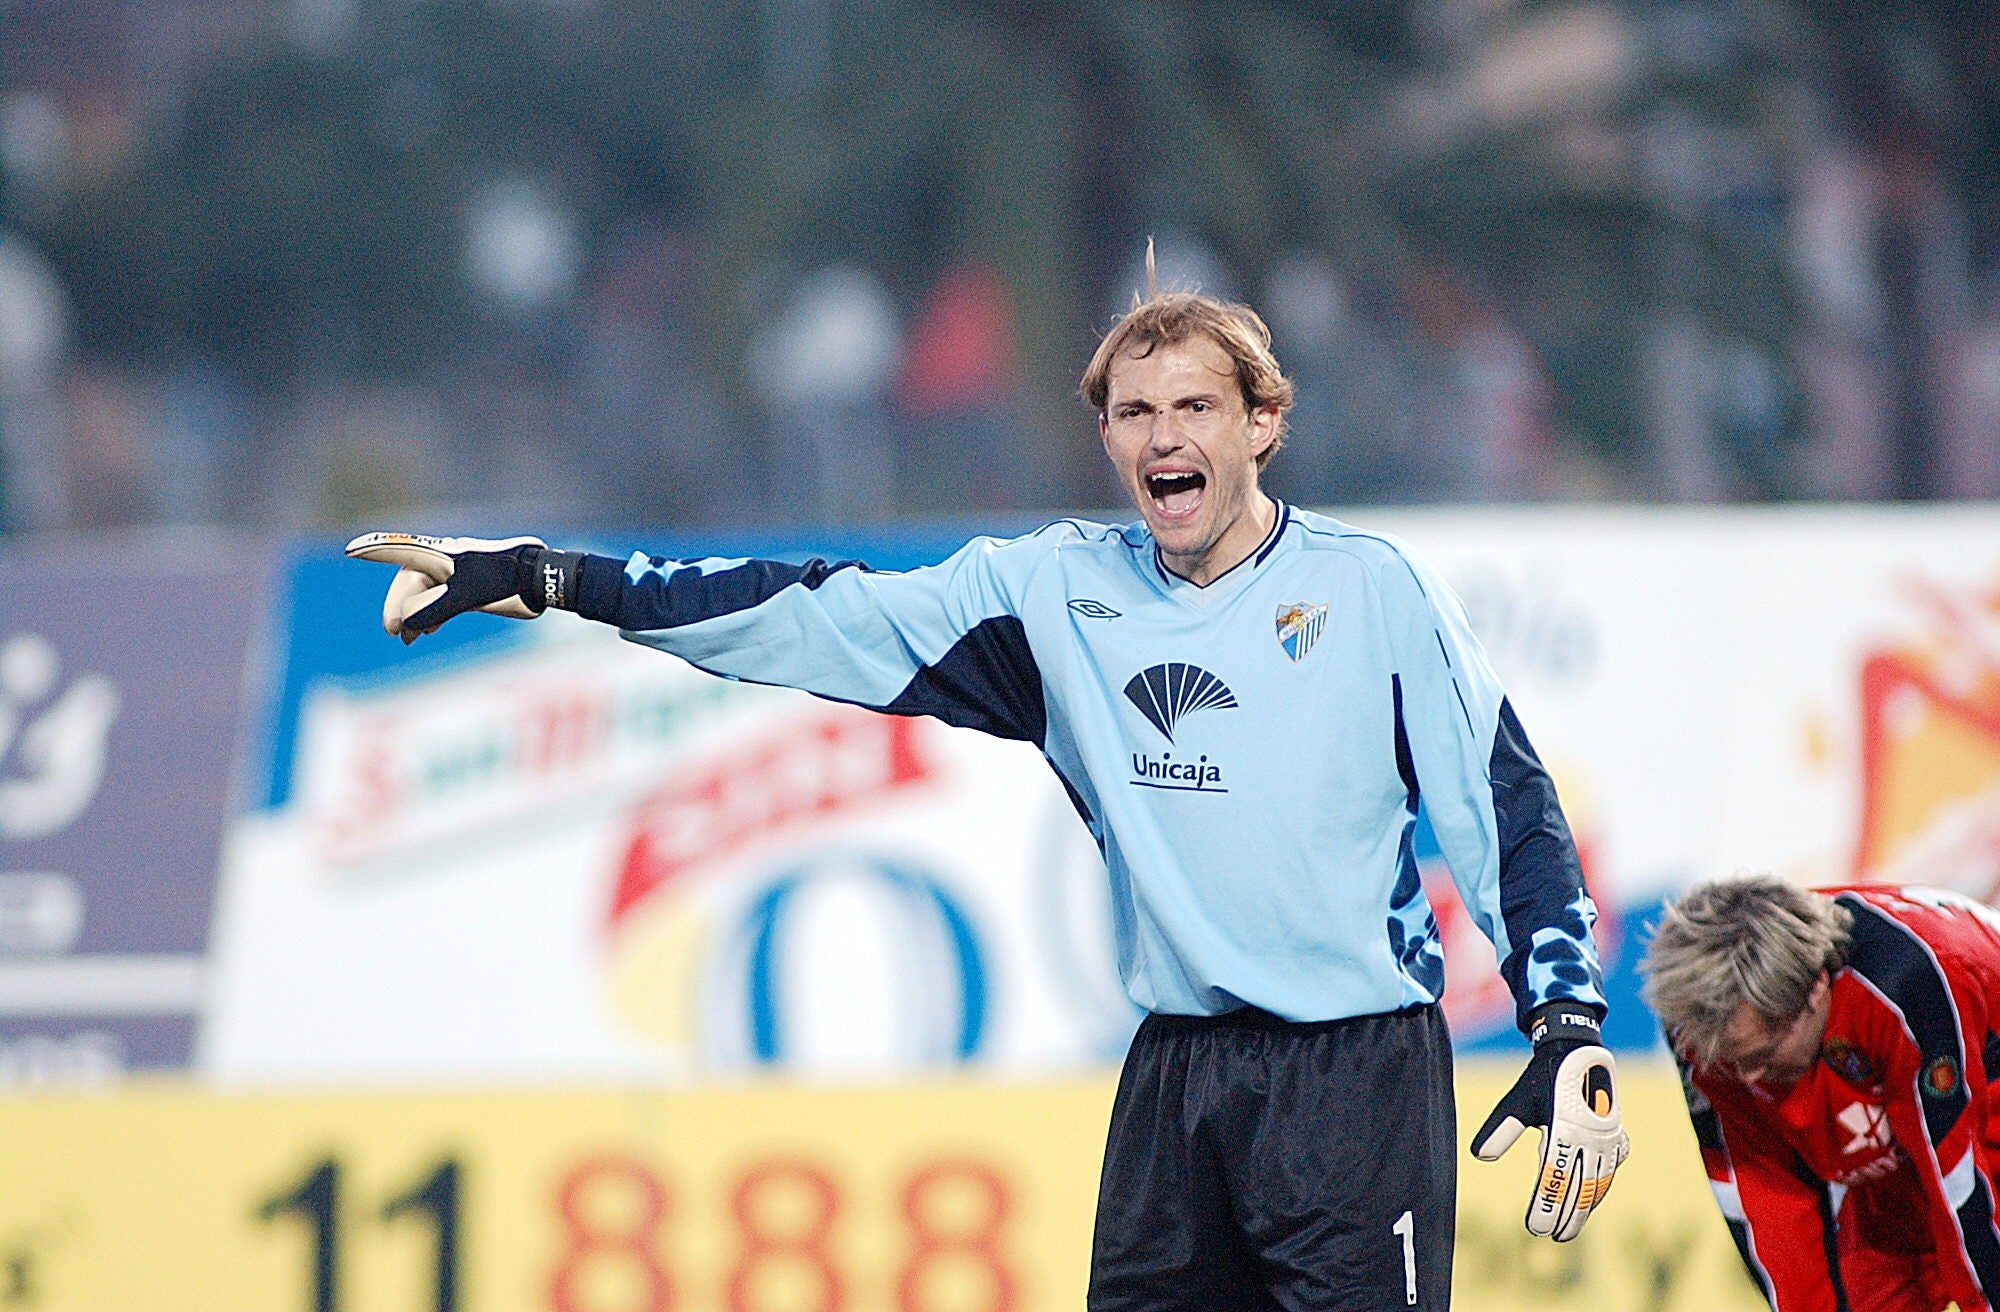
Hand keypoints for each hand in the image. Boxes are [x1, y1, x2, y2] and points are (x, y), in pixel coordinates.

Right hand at [344, 532, 551, 643]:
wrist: (541, 579)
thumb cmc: (504, 582)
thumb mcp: (464, 597)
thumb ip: (431, 609)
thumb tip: (405, 623)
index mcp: (441, 555)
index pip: (399, 551)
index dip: (375, 551)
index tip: (351, 550)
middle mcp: (446, 560)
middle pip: (410, 582)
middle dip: (399, 606)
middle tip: (393, 631)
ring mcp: (459, 573)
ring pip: (426, 593)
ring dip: (415, 615)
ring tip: (407, 638)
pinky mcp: (472, 585)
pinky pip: (442, 598)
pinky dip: (432, 614)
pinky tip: (429, 631)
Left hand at [1471, 1004, 1628, 1241]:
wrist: (1576, 1051)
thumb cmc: (1542, 1077)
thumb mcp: (1517, 1101)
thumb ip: (1499, 1129)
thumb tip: (1477, 1156)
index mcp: (1565, 1131)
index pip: (1554, 1180)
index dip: (1545, 1207)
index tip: (1535, 1228)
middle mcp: (1590, 1138)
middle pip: (1579, 1189)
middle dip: (1567, 1216)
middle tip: (1554, 1237)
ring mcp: (1607, 1139)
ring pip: (1598, 1183)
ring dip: (1585, 1207)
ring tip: (1571, 1227)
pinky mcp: (1616, 1136)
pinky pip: (1611, 1169)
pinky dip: (1602, 1187)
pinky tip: (1594, 1199)